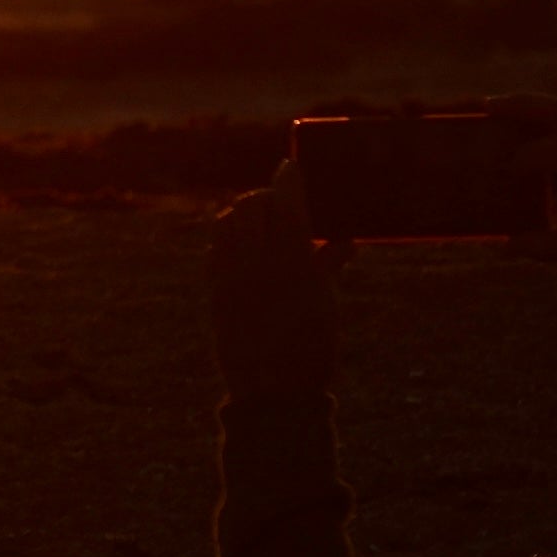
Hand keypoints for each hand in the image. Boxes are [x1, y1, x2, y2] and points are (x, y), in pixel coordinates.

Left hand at [211, 162, 341, 400]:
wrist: (273, 391)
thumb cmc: (311, 347)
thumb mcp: (325, 304)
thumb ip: (327, 264)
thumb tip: (342, 238)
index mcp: (293, 266)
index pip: (288, 207)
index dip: (289, 180)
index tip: (290, 165)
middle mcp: (257, 265)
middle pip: (252, 208)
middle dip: (264, 196)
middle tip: (277, 199)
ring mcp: (231, 277)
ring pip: (228, 224)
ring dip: (242, 213)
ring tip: (258, 218)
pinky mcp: (214, 290)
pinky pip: (216, 247)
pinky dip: (227, 235)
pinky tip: (239, 241)